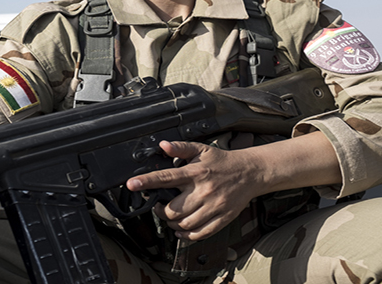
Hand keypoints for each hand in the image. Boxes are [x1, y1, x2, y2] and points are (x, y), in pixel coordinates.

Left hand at [126, 141, 263, 241]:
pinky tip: (182, 230)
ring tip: (170, 217)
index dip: (147, 181)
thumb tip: (163, 145)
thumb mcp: (201, 149)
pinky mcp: (223, 218)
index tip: (132, 184)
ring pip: (185, 224)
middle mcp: (204, 191)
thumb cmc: (222, 161)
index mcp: (196, 172)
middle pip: (174, 209)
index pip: (166, 177)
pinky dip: (187, 235)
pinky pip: (201, 233)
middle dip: (160, 211)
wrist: (251, 172)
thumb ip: (180, 147)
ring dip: (172, 224)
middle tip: (159, 206)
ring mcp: (214, 206)